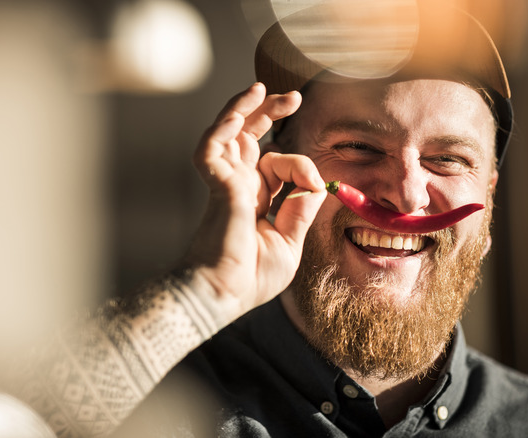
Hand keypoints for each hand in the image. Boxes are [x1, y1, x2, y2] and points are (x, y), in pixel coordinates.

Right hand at [185, 82, 325, 324]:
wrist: (222, 292)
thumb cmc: (249, 277)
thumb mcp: (290, 242)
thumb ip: (301, 210)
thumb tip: (315, 182)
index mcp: (255, 199)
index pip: (275, 163)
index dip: (299, 165)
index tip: (313, 184)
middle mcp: (239, 185)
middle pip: (250, 137)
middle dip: (269, 114)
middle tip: (292, 98)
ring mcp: (225, 183)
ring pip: (230, 133)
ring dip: (244, 109)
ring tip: (262, 89)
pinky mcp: (217, 185)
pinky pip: (213, 147)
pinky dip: (223, 128)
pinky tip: (238, 114)